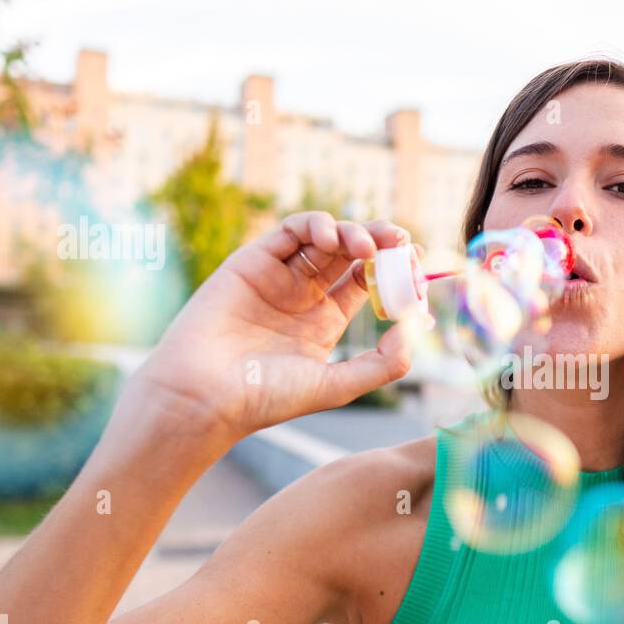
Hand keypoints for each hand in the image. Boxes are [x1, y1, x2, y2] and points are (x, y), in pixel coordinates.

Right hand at [129, 211, 430, 443]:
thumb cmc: (266, 398)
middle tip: (402, 241)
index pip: (366, 283)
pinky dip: (316, 225)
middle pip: (350, 255)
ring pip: (324, 239)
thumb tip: (417, 325)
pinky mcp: (252, 261)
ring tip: (368, 246)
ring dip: (352, 232)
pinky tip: (334, 239)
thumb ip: (384, 362)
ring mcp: (278, 276)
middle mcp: (302, 296)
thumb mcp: (338, 386)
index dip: (393, 270)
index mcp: (323, 322)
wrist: (204, 395)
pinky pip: (290, 231)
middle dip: (380, 242)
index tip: (418, 264)